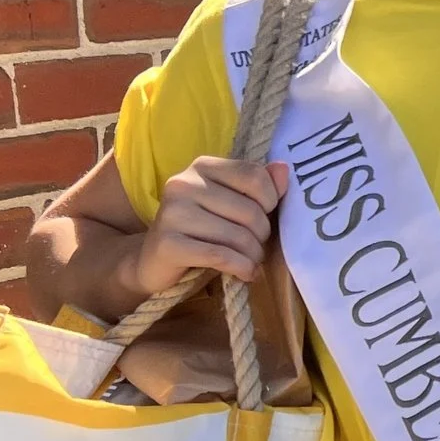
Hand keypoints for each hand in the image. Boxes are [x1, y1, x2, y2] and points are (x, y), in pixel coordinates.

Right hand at [132, 157, 288, 294]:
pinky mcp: (167, 243)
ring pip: (239, 237)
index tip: (265, 216)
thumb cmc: (205, 230)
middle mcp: (183, 183)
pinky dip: (241, 268)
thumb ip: (260, 186)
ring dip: (253, 256)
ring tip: (250, 261)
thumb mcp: (234, 204)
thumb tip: (282, 168)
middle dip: (262, 236)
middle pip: (251, 211)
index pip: (255, 176)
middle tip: (256, 247)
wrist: (156, 261)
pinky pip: (221, 256)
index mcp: (202, 166)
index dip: (271, 201)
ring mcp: (172, 213)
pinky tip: (244, 273)